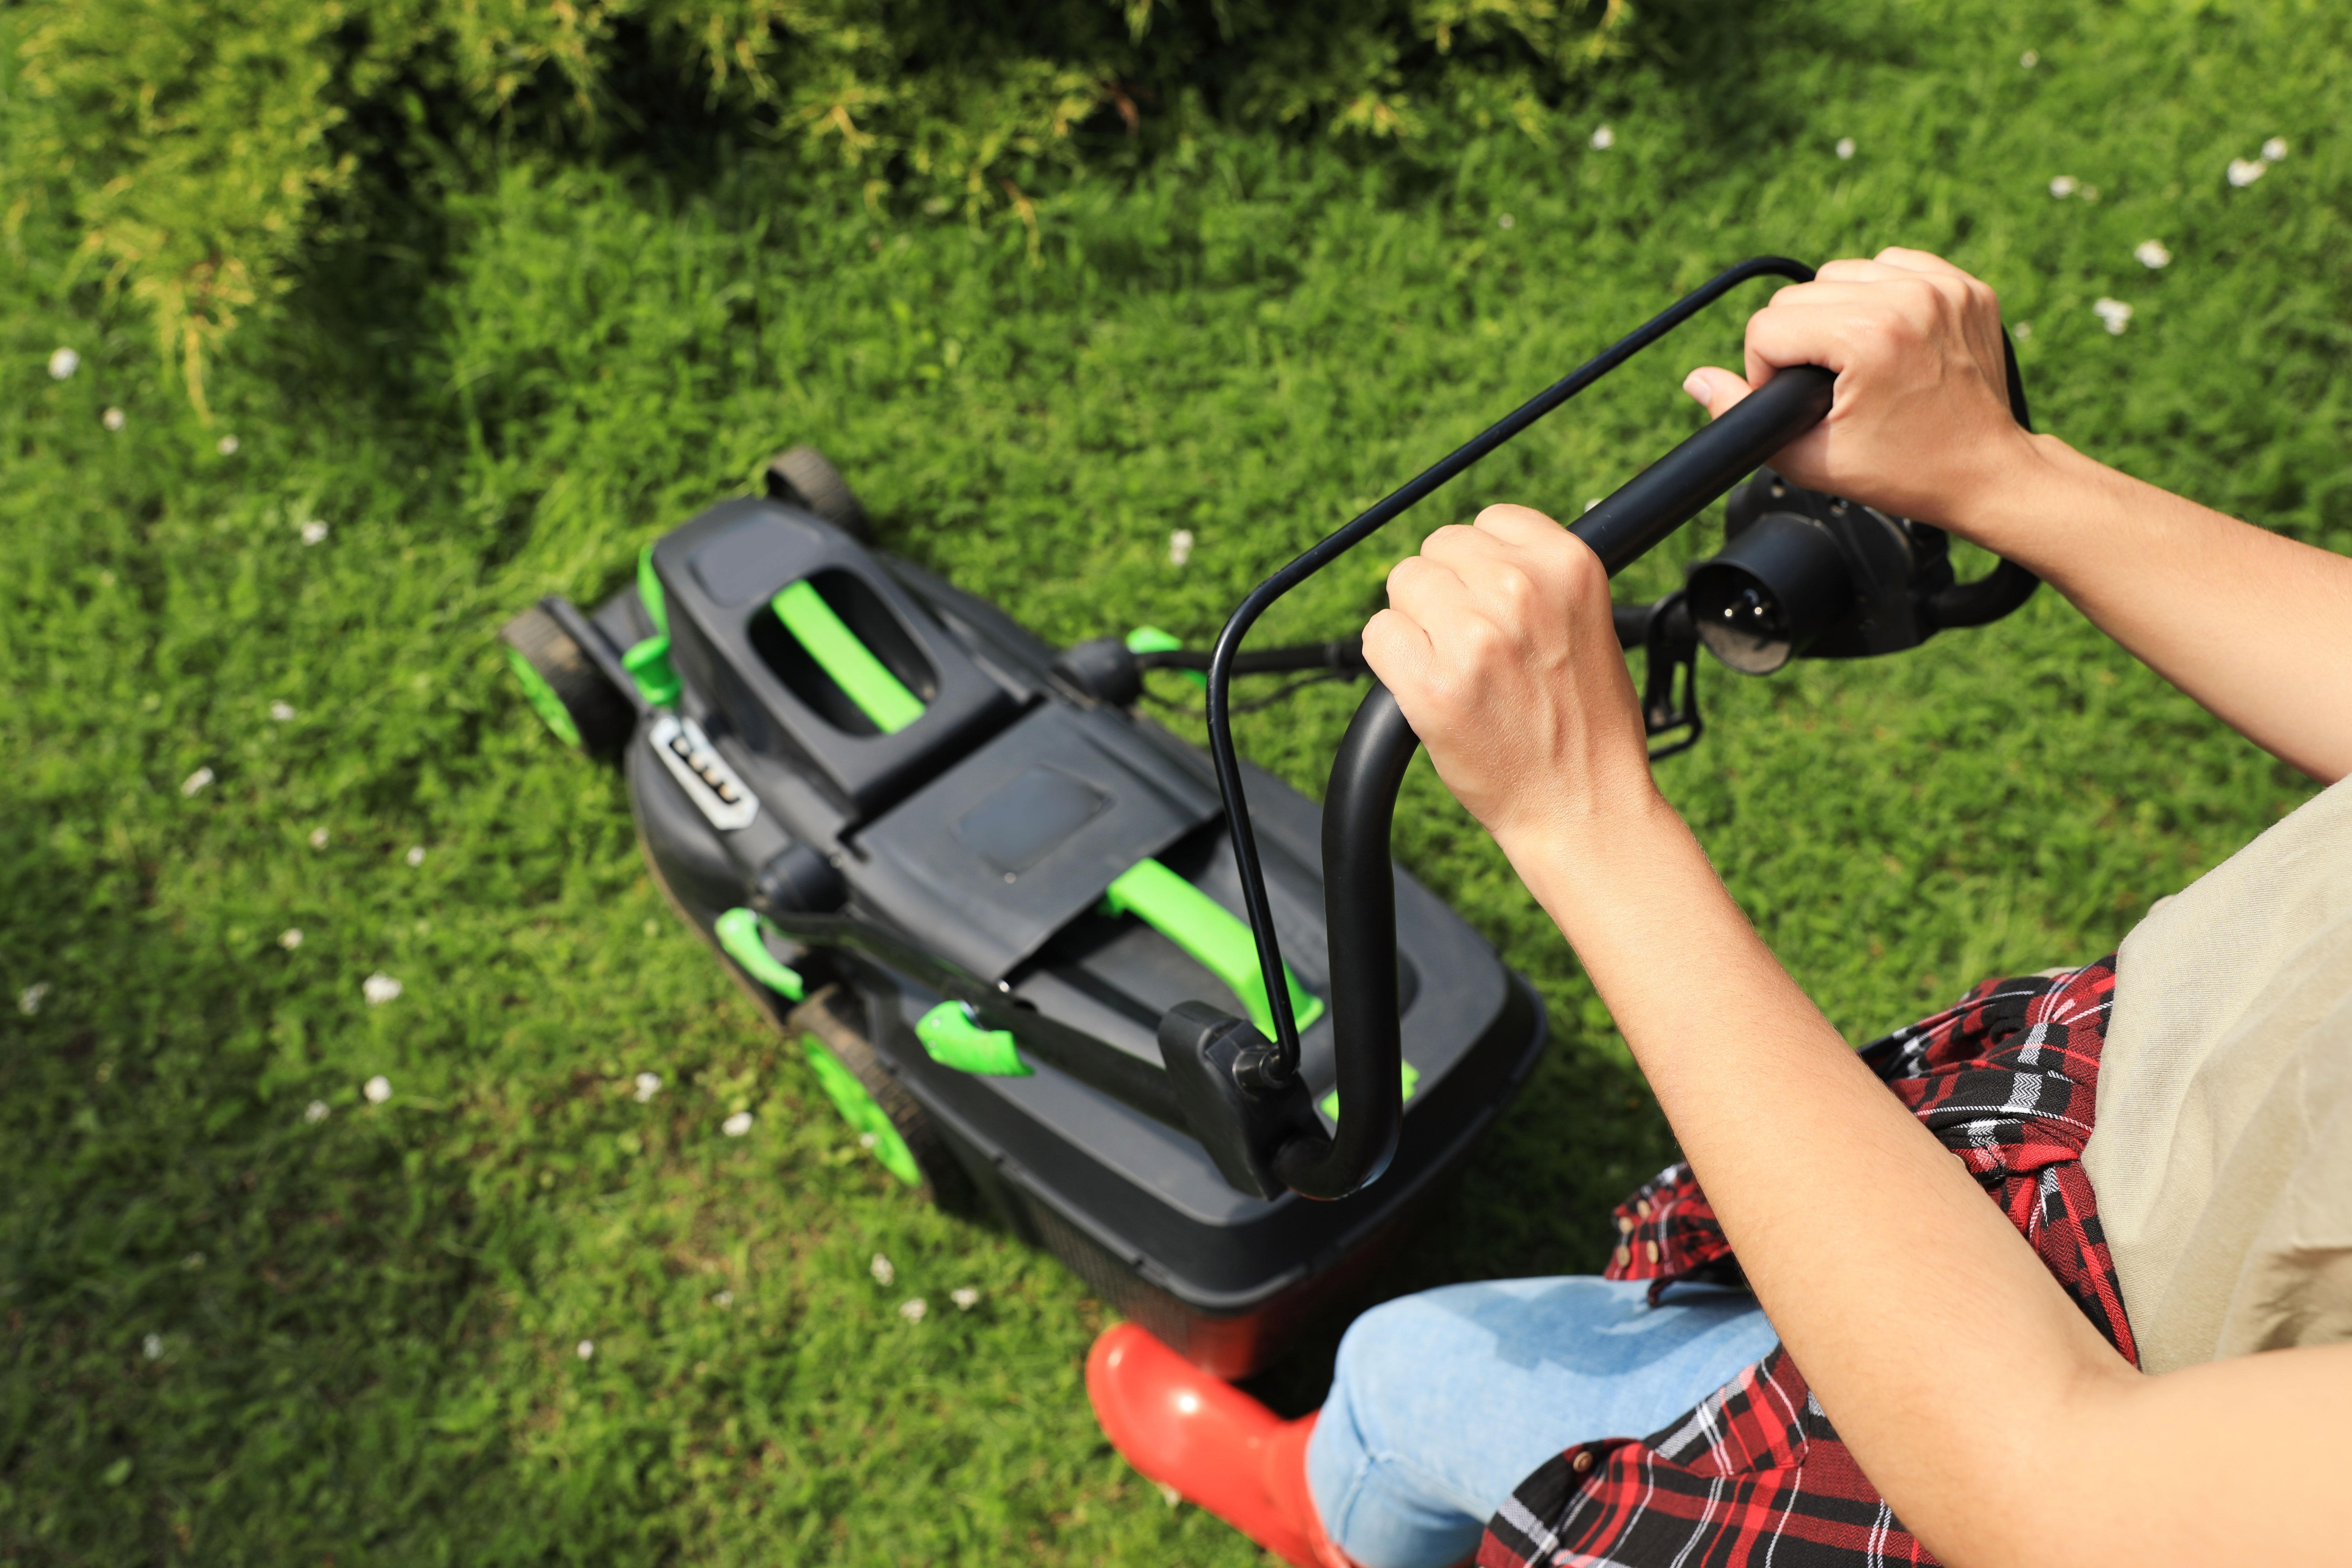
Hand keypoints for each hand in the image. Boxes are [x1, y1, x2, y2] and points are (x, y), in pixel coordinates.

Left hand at [1362, 504, 1662, 853]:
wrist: (1584, 807)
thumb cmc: (1588, 725)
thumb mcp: (1590, 625)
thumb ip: (1539, 580)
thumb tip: (1477, 552)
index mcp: (1568, 567)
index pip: (1490, 521)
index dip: (1482, 563)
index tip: (1490, 599)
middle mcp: (1519, 591)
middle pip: (1438, 550)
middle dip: (1446, 591)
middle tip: (1471, 643)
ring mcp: (1473, 638)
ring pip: (1403, 585)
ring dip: (1417, 622)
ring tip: (1455, 667)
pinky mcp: (1430, 686)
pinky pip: (1378, 635)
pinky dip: (1391, 658)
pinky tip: (1426, 686)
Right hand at [1681, 248, 2043, 540]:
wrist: (1987, 471)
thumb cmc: (1905, 471)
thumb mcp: (1810, 457)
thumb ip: (1742, 417)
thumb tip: (1697, 379)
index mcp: (1870, 338)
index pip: (1770, 326)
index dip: (1767, 372)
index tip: (1800, 401)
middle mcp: (1909, 299)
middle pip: (1800, 296)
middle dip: (1799, 343)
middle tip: (1829, 386)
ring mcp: (1943, 287)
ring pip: (1841, 274)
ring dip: (1836, 314)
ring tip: (1857, 360)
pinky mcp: (1964, 285)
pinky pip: (1891, 265)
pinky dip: (1879, 295)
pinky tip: (1888, 336)